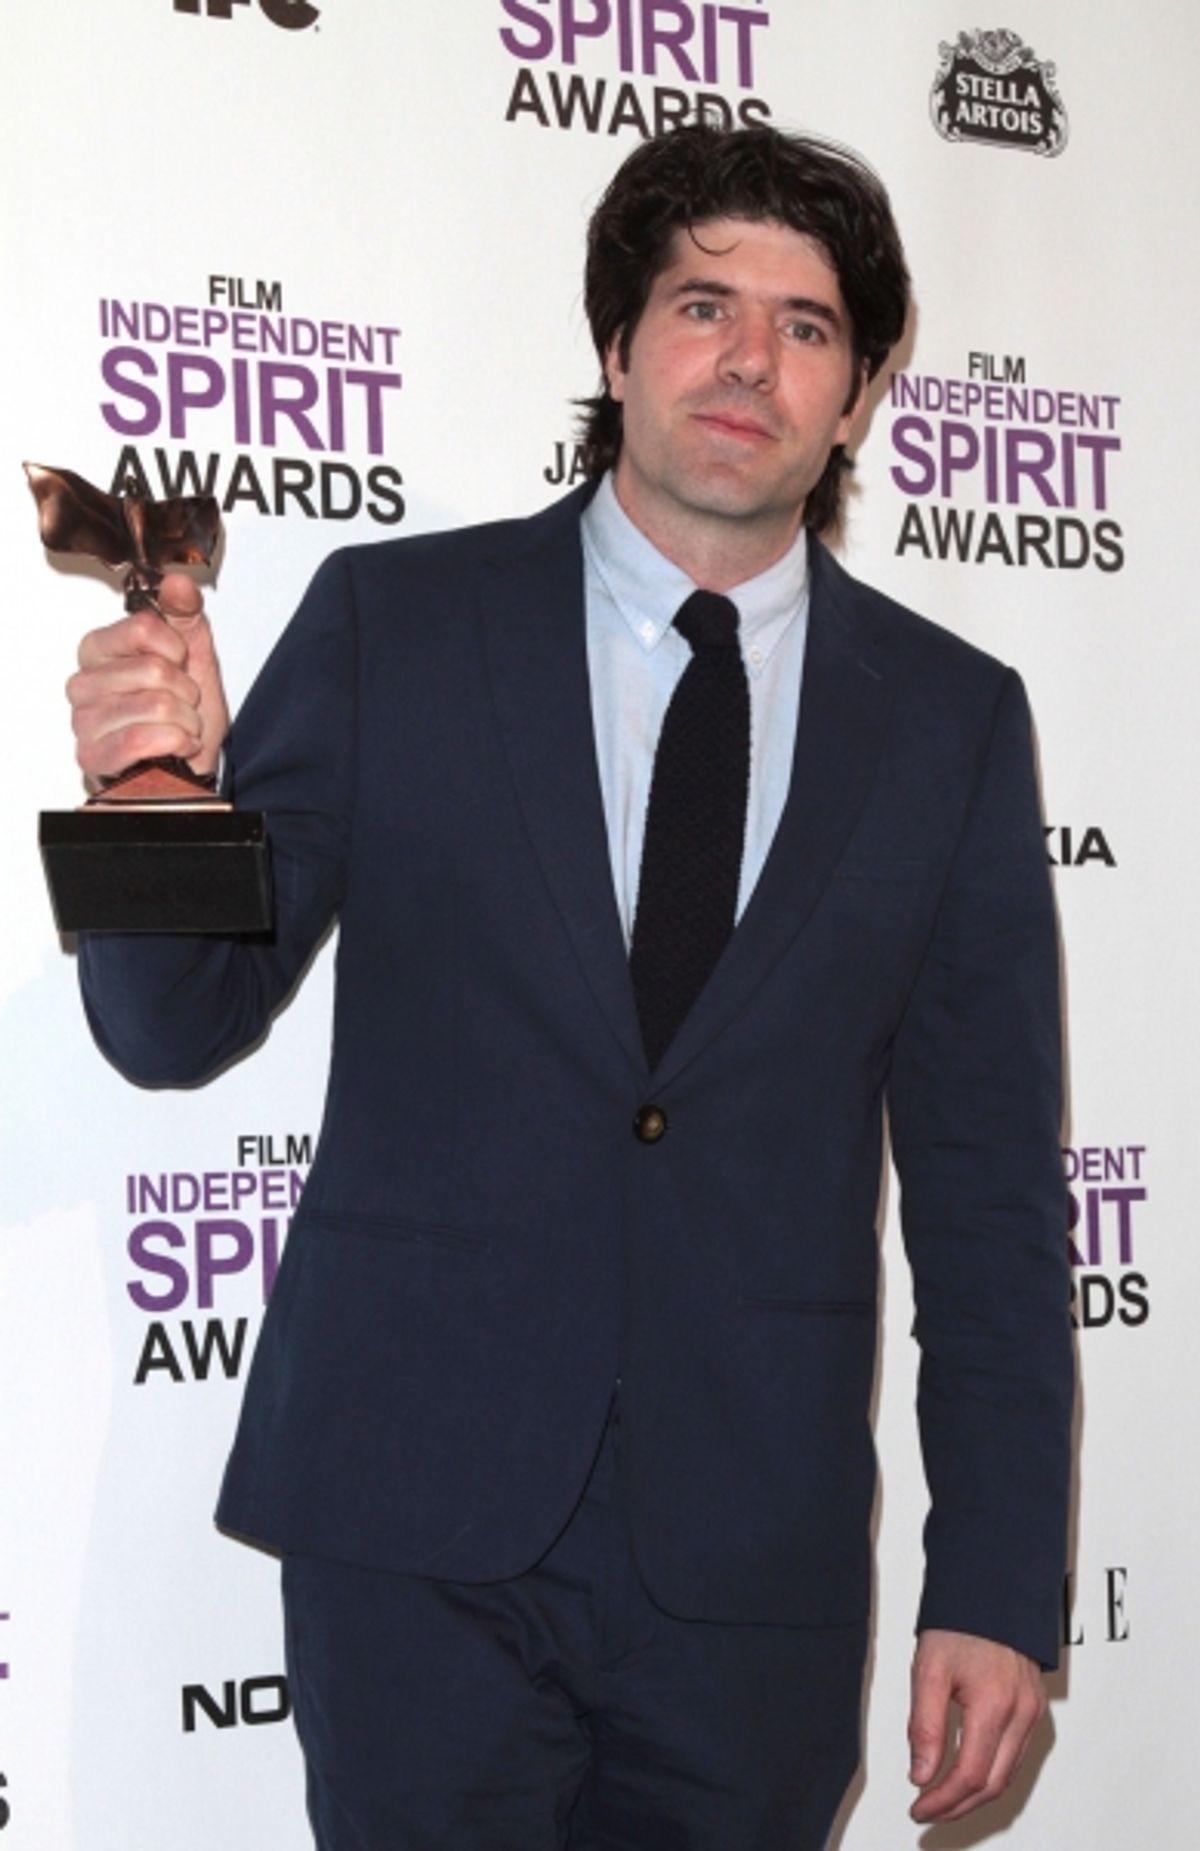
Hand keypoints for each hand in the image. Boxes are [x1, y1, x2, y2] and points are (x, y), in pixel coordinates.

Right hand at [68, 571, 229, 788]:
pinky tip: (175, 746)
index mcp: (99, 649)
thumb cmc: (185, 712)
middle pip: (154, 669)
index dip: (176, 649)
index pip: (142, 628)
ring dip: (185, 721)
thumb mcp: (194, 654)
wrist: (190, 764)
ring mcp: (85, 721)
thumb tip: (177, 583)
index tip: (178, 663)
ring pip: (155, 706)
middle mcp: (84, 683)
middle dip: (185, 692)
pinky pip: (142, 739)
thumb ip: (185, 612)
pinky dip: (175, 743)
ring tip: (178, 727)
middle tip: (181, 703)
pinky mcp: (93, 756)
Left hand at [907, 1628, 1046, 1825]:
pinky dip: (992, 1773)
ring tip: (944, 1799)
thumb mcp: (928, 1670)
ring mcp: (1033, 1710)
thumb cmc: (959, 1624)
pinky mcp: (1035, 1707)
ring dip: (976, 1794)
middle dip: (958, 1806)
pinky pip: (1016, 1754)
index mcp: (994, 1703)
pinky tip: (970, 1775)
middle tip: (928, 1811)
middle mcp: (1021, 1712)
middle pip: (993, 1784)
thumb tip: (921, 1775)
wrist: (990, 1592)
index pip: (969, 1774)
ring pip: (1008, 1774)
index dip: (942, 1800)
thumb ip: (924, 1726)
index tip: (919, 1808)